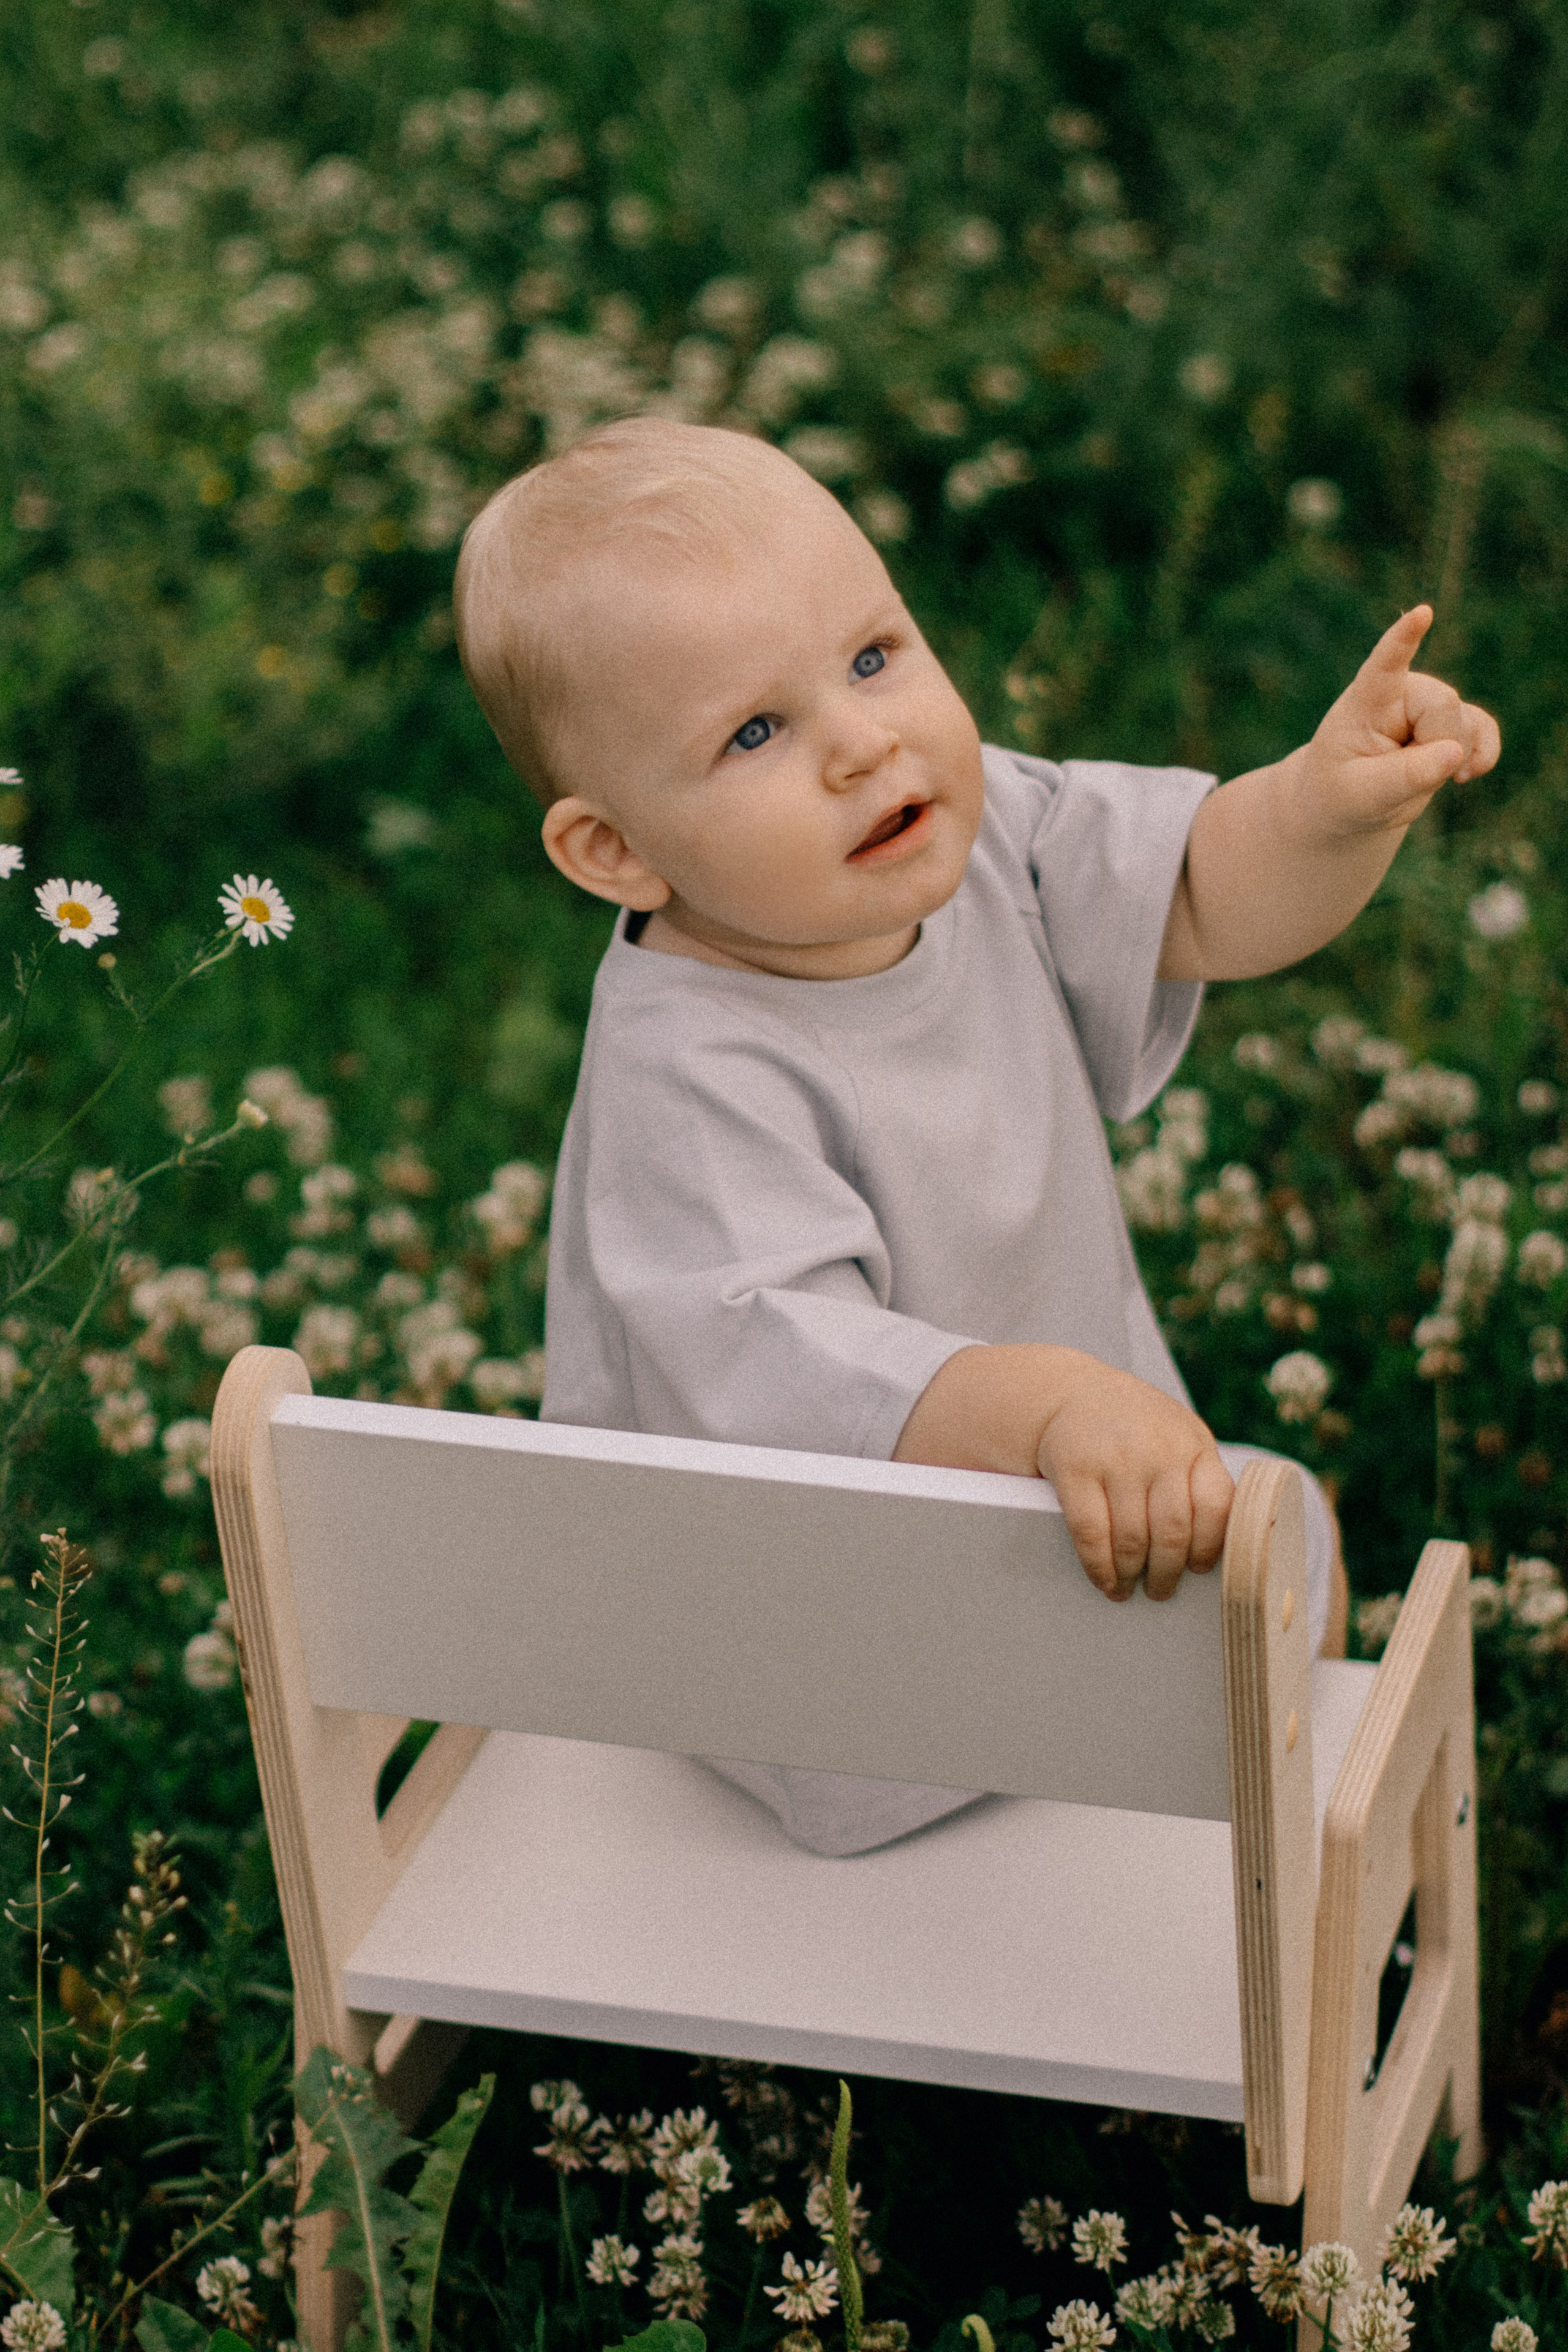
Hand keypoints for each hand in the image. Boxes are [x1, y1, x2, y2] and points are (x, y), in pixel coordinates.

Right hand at [1033, 1358, 1233, 1602]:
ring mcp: (1116, 1458)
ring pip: (1131, 1538)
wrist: (1072, 1392)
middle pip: (1173, 1532)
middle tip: (1160, 1591)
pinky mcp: (1076, 1468)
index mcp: (1193, 1444)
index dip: (1210, 1547)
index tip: (1199, 1570)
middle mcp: (1159, 1449)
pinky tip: (1103, 1578)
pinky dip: (1098, 1566)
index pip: (1217, 1507)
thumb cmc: (1135, 1428)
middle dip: (1166, 1573)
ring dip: (1130, 1574)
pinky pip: (1091, 1533)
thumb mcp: (1177, 1437)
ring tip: (1126, 1588)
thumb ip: (1197, 1478)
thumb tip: (1218, 1549)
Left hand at [1303, 603, 1500, 835]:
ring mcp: (1430, 704)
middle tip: (1395, 773)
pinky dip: (1482, 756)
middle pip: (1444, 706)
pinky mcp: (1453, 723)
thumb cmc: (1342, 793)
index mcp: (1367, 701)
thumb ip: (1405, 775)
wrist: (1349, 802)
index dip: (1404, 638)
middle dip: (1434, 748)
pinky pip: (1485, 731)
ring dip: (1449, 762)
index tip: (1422, 613)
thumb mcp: (1362, 794)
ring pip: (1467, 724)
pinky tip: (1463, 776)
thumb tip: (1456, 752)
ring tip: (1409, 774)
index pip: (1386, 664)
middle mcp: (1403, 692)